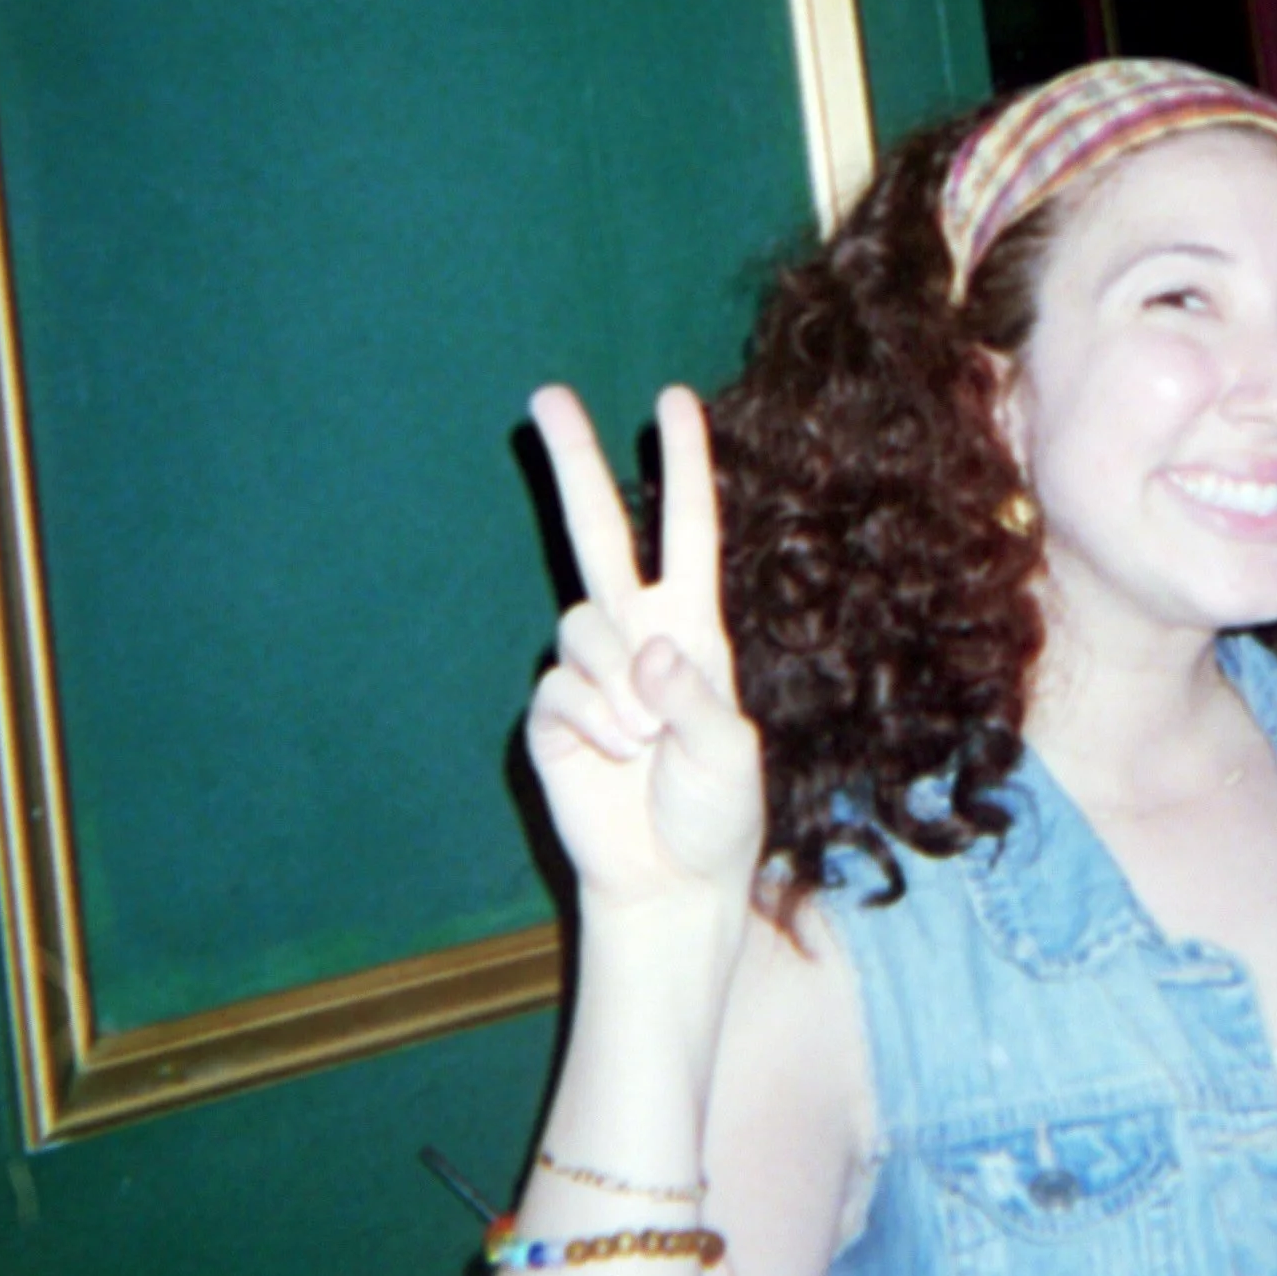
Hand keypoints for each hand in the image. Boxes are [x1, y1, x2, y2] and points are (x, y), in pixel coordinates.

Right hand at [524, 385, 764, 912]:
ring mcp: (589, 672)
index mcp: (692, 629)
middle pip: (596, 531)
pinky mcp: (551, 714)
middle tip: (546, 394)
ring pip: (580, 627)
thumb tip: (648, 654)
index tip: (673, 398)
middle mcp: (635, 635)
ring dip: (616, 690)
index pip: (688, 530)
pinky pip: (559, 691)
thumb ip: (696, 702)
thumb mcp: (731, 757)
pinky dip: (592, 727)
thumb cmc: (714, 814)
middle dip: (572, 462)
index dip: (683, 466)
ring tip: (644, 744)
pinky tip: (614, 760)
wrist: (667, 881)